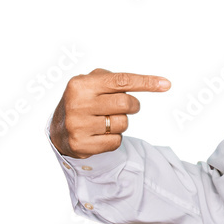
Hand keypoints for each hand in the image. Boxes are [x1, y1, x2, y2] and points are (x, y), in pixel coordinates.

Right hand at [49, 69, 170, 158]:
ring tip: (105, 121)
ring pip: (123, 123)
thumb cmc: (82, 102)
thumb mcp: (90, 84)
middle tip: (125, 107)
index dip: (146, 82)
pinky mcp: (82, 144)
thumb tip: (153, 82)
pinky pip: (116, 142)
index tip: (166, 84)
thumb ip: (113, 78)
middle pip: (126, 103)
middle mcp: (78, 104)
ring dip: (121, 123)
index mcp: (81, 85)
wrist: (57, 130)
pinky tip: (101, 134)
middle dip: (132, 105)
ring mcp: (78, 126)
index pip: (121, 81)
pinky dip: (114, 138)